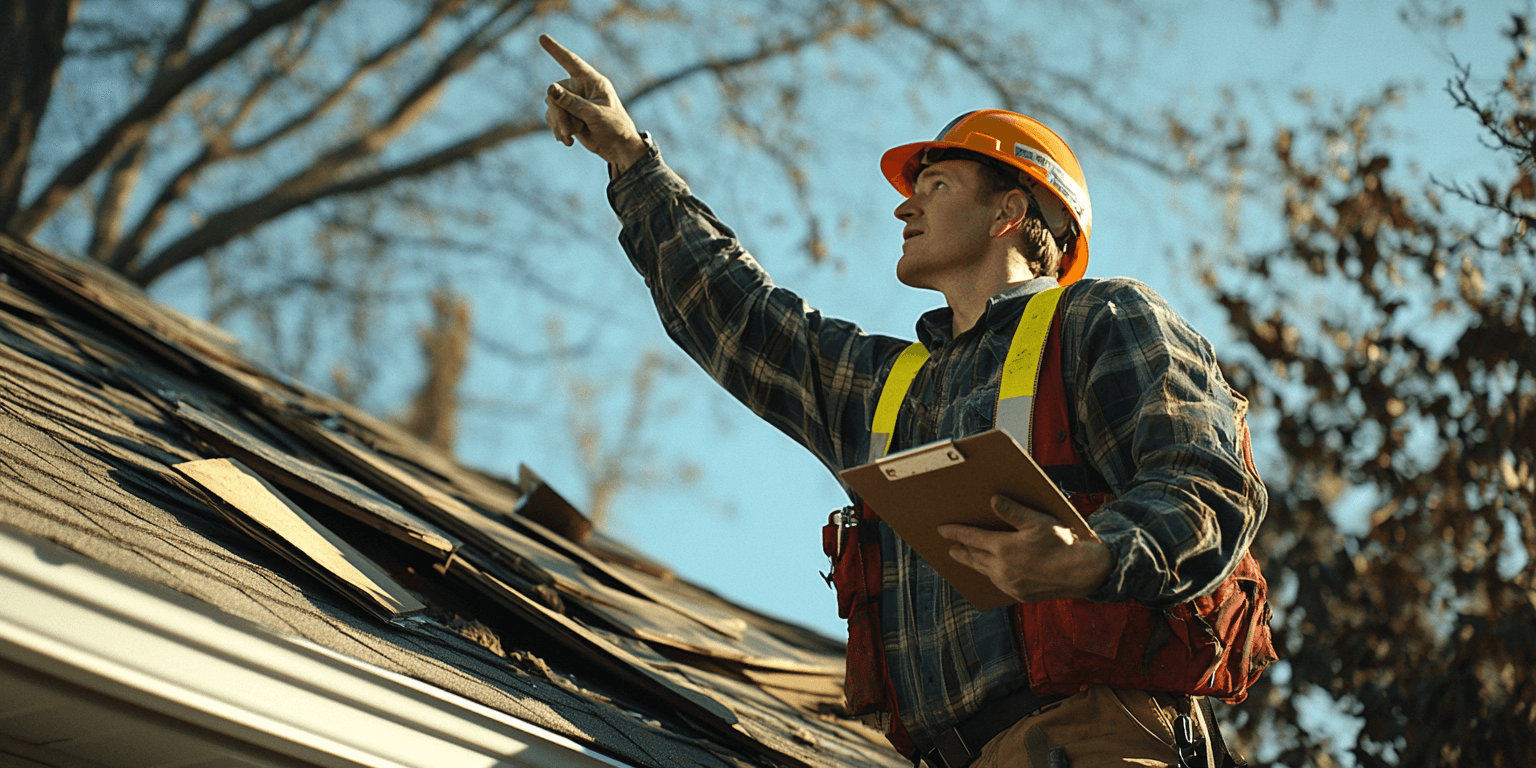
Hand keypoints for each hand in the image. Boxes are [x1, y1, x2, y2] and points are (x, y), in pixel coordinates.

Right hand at [539, 34, 647, 170]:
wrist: (618, 148)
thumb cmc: (615, 127)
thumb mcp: (594, 114)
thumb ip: (572, 103)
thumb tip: (550, 89)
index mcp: (593, 82)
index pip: (572, 62)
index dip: (556, 50)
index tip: (542, 38)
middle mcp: (581, 89)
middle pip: (556, 93)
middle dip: (560, 114)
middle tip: (569, 132)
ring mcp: (574, 102)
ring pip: (552, 107)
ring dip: (559, 124)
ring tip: (570, 137)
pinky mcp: (569, 116)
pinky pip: (553, 118)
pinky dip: (558, 129)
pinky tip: (568, 140)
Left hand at [937, 494, 1110, 603]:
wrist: (1083, 573)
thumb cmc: (1062, 543)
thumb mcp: (1038, 521)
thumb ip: (1013, 512)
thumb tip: (993, 500)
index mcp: (1004, 548)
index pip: (971, 538)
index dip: (955, 532)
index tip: (942, 529)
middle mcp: (1003, 569)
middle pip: (973, 557)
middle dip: (960, 550)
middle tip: (950, 546)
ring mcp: (1010, 584)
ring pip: (984, 571)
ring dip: (972, 563)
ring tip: (964, 557)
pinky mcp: (1019, 594)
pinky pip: (997, 582)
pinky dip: (989, 574)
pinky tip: (990, 570)